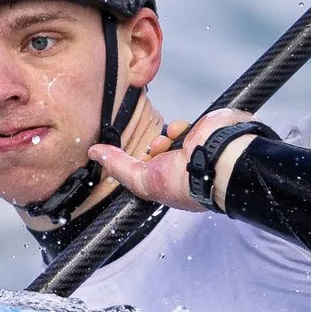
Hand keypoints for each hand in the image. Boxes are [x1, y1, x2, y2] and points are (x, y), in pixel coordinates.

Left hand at [90, 109, 258, 212]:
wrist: (217, 164)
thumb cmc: (184, 184)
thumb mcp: (142, 181)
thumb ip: (118, 166)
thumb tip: (94, 152)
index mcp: (171, 185)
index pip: (147, 171)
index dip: (139, 163)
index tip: (136, 158)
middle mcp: (182, 170)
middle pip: (155, 152)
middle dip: (151, 149)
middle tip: (153, 151)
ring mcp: (193, 151)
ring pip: (167, 137)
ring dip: (163, 139)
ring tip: (167, 144)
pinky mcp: (202, 133)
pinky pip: (182, 126)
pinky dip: (179, 128)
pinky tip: (183, 134)